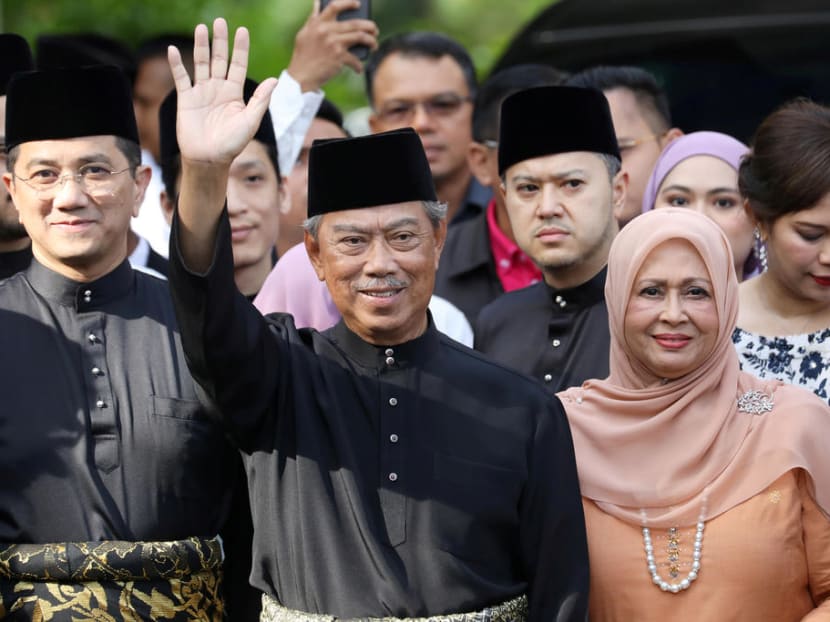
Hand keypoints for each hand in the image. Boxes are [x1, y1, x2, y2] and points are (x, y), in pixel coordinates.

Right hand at [168, 18, 276, 166]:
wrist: (210, 159)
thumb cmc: (233, 144)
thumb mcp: (250, 121)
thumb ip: (261, 99)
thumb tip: (275, 80)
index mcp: (235, 93)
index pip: (238, 65)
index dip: (240, 48)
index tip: (242, 30)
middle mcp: (218, 89)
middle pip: (219, 59)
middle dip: (220, 41)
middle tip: (220, 21)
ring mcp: (202, 92)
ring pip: (201, 63)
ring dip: (201, 46)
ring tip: (201, 28)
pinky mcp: (186, 99)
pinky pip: (181, 78)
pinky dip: (176, 64)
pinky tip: (173, 50)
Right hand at [287, 0, 378, 91]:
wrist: (301, 76)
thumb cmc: (303, 55)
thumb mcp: (304, 33)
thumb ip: (313, 18)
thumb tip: (317, 2)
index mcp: (318, 23)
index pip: (335, 6)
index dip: (348, 3)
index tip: (358, 4)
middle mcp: (326, 30)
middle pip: (355, 23)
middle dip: (369, 26)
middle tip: (375, 30)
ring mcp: (333, 43)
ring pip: (360, 37)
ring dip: (371, 41)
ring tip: (374, 45)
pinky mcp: (339, 57)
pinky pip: (355, 59)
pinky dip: (359, 65)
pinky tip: (358, 69)